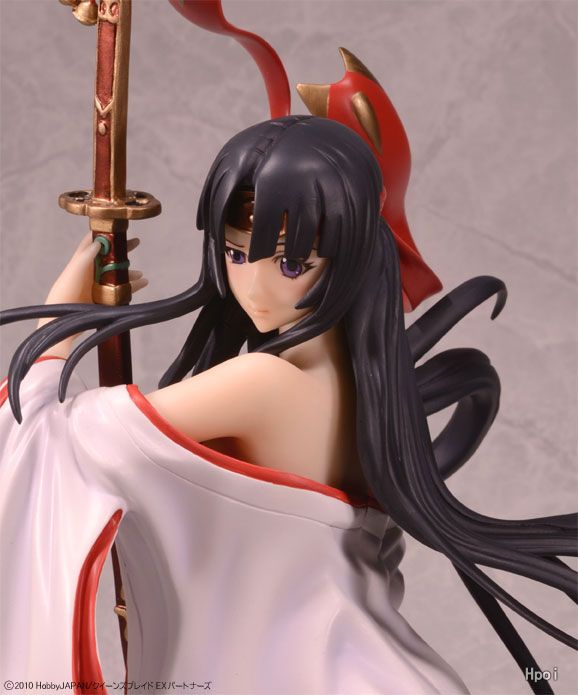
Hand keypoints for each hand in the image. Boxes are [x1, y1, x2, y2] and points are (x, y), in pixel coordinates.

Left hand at [37, 232, 146, 357]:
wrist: (63, 321)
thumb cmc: (64, 294)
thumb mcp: (73, 272)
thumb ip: (85, 257)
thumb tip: (98, 241)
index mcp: (81, 263)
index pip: (93, 243)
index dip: (104, 234)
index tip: (116, 227)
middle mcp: (91, 272)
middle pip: (110, 257)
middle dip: (123, 250)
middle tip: (136, 242)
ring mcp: (99, 285)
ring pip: (118, 274)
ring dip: (130, 272)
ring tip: (140, 273)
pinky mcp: (105, 298)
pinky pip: (123, 290)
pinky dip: (134, 286)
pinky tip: (142, 283)